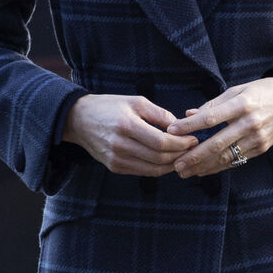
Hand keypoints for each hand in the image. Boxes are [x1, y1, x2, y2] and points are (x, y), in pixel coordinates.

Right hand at [63, 94, 197, 176]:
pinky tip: (168, 160)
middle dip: (180, 154)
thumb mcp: (136, 101)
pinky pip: (143, 171)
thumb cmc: (110, 106)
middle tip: (193, 148)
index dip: (181, 144)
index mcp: (127, 126)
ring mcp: (117, 160)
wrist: (79, 119)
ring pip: (153, 169)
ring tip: (183, 155)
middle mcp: (121, 146)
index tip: (193, 139)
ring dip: (172, 164)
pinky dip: (158, 168)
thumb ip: (160, 114)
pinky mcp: (115, 167)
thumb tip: (180, 127)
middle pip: (159, 158)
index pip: (161, 142)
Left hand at [166, 77, 272, 177]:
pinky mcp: (262, 148)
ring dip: (204, 166)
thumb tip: (189, 115)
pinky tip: (204, 170)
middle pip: (217, 143)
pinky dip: (219, 166)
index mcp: (242, 103)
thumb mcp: (238, 89)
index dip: (190, 126)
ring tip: (186, 171)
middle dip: (194, 156)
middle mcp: (250, 122)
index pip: (211, 117)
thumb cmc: (262, 91)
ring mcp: (257, 138)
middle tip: (176, 164)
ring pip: (226, 156)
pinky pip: (237, 160)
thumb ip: (214, 104)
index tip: (172, 131)